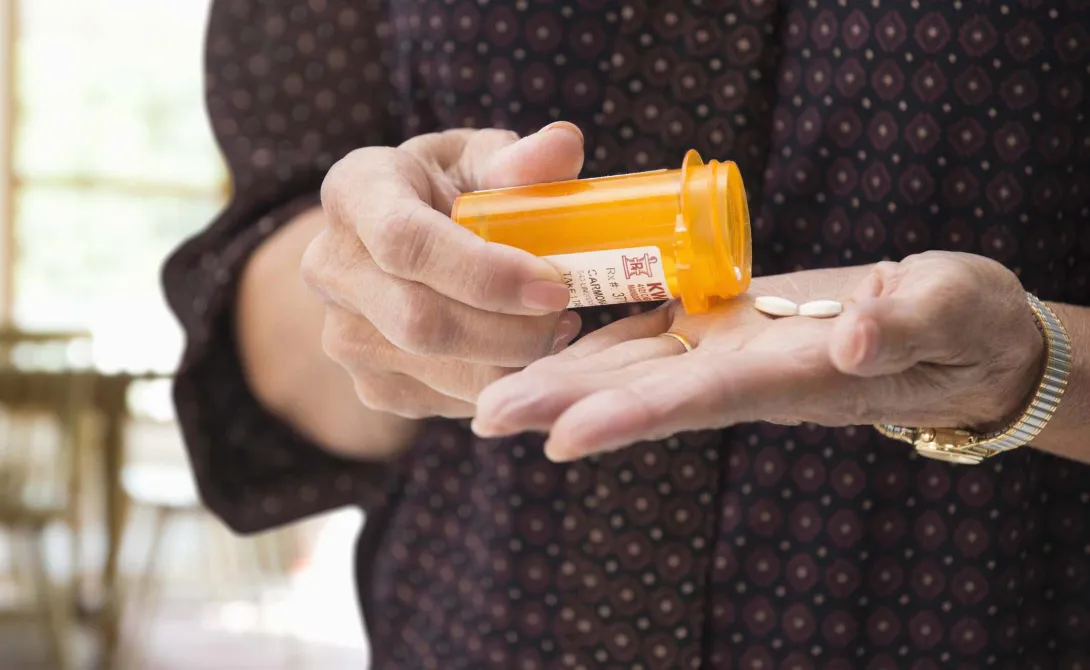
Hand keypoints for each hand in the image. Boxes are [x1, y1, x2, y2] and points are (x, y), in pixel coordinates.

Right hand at [301, 124, 585, 418]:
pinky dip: (495, 384)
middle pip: (419, 322)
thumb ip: (522, 160)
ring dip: (511, 362)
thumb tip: (564, 147)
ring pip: (435, 372)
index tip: (553, 286)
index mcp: (355, 191)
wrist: (399, 247)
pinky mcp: (367, 383)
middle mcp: (330, 266)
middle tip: (567, 316)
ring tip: (555, 331)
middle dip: (509, 332)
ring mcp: (341, 333)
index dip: (484, 272)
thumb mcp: (482, 159)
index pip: (404, 242)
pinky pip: (441, 401)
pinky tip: (519, 352)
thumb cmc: (453, 191)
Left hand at [473, 252, 1045, 460]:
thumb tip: (849, 343)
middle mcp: (747, 373)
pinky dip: (597, 344)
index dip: (632, 415)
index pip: (703, 398)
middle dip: (563, 405)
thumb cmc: (964, 325)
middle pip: (643, 393)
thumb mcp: (953, 313)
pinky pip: (653, 336)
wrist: (953, 331)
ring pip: (634, 367)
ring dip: (561, 382)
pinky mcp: (728, 327)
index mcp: (793, 376)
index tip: (562, 438)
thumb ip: (906, 326)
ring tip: (486, 398)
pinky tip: (544, 345)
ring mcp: (732, 352)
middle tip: (481, 417)